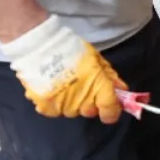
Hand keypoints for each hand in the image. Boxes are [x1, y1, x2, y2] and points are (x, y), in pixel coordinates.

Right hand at [2, 15, 126, 123]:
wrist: (38, 46)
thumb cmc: (70, 48)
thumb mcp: (95, 58)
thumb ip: (110, 76)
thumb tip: (121, 90)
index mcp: (97, 89)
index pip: (110, 113)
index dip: (112, 111)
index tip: (109, 105)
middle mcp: (81, 103)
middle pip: (90, 111)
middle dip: (90, 101)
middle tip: (82, 85)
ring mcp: (63, 107)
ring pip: (72, 111)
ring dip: (72, 101)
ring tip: (64, 83)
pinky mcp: (45, 108)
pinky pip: (55, 110)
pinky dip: (55, 102)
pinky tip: (52, 88)